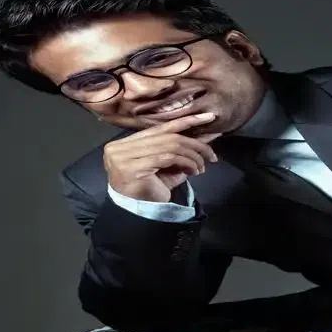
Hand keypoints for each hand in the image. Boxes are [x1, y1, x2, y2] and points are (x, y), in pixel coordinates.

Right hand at [104, 113, 220, 201]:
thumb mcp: (166, 167)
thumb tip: (205, 136)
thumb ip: (178, 151)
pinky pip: (168, 158)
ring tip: (202, 167)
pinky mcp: (133, 167)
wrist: (139, 213)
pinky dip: (186, 162)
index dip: (185, 121)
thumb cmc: (151, 190)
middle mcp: (120, 147)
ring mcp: (123, 156)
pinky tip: (194, 171)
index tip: (207, 117)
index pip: (160, 128)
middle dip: (194, 144)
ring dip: (192, 157)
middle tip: (211, 154)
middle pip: (167, 136)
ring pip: (170, 146)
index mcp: (126, 143)